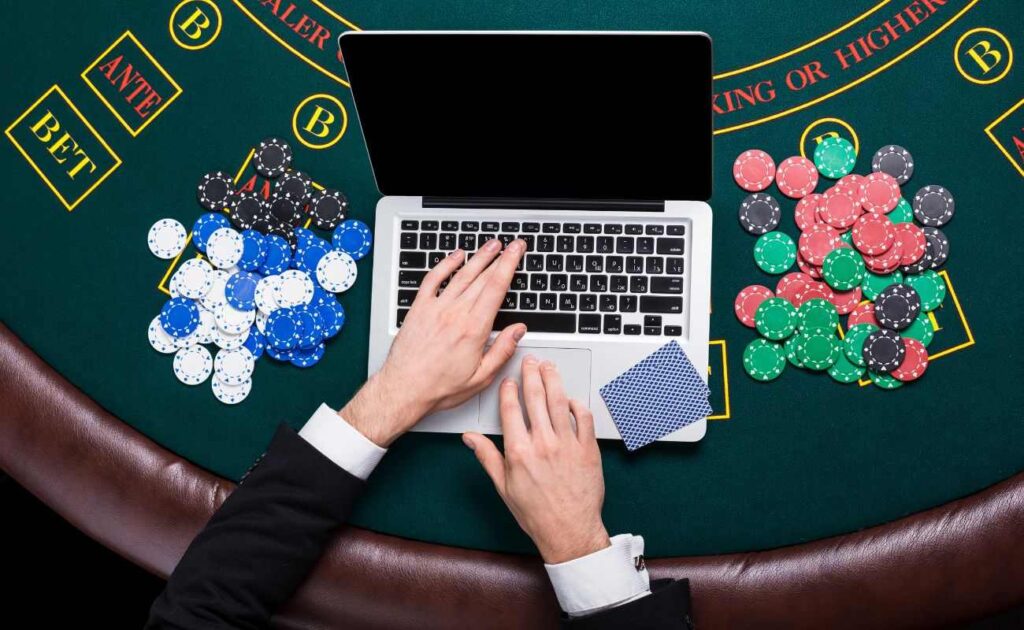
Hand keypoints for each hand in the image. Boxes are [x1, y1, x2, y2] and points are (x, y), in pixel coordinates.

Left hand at [341, 238, 527, 445]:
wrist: (403, 389)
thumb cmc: (438, 387)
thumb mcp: (480, 377)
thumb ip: (502, 351)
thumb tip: (518, 331)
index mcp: (473, 329)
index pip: (496, 287)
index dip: (509, 264)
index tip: (517, 251)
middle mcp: (455, 314)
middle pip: (482, 277)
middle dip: (499, 257)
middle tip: (511, 245)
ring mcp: (436, 308)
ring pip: (461, 275)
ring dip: (478, 257)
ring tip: (490, 245)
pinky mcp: (419, 309)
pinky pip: (433, 280)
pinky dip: (445, 265)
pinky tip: (455, 256)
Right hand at [463, 356, 609, 563]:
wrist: (568, 531)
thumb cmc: (536, 513)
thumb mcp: (503, 486)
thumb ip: (487, 457)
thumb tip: (470, 439)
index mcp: (519, 452)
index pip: (510, 410)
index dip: (509, 390)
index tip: (509, 381)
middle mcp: (543, 444)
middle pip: (535, 398)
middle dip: (531, 374)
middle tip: (530, 362)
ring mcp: (567, 445)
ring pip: (559, 402)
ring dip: (553, 380)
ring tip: (549, 367)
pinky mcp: (588, 449)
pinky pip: (583, 418)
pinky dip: (576, 404)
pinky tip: (570, 399)